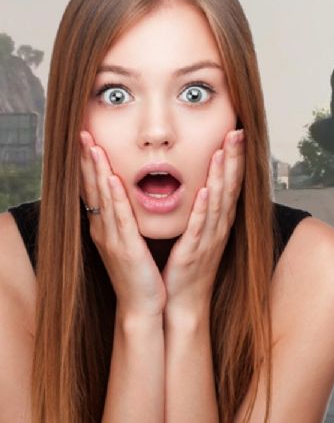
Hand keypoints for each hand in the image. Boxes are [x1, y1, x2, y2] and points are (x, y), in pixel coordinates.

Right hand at [79, 131, 165, 317]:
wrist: (143, 306)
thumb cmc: (141, 274)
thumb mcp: (131, 242)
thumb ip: (128, 221)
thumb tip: (131, 199)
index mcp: (107, 228)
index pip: (95, 190)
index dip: (90, 164)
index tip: (87, 140)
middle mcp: (104, 230)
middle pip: (93, 189)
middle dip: (88, 160)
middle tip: (82, 134)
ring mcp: (112, 239)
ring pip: (103, 198)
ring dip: (98, 171)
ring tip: (94, 147)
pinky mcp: (125, 248)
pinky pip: (120, 217)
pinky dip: (116, 196)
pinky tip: (113, 179)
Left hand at [161, 129, 244, 320]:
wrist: (181, 304)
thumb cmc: (184, 269)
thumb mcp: (195, 234)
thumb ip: (198, 210)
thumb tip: (196, 186)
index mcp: (217, 221)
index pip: (230, 183)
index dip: (234, 158)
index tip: (236, 133)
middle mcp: (218, 227)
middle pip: (230, 187)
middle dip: (234, 158)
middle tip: (237, 132)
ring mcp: (209, 239)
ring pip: (219, 202)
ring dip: (222, 176)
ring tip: (223, 151)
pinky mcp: (194, 252)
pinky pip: (201, 227)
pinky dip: (205, 208)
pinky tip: (206, 191)